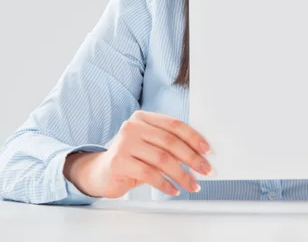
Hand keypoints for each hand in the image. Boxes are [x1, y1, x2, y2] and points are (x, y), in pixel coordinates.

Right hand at [63, 110, 213, 197]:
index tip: (206, 150)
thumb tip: (198, 155)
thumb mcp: (150, 147)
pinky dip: (165, 184)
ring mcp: (125, 142)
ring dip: (181, 174)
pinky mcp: (119, 160)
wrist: (100, 173)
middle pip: (170, 141)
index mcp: (144, 117)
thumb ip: (168, 145)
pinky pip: (149, 174)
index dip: (193, 137)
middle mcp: (133, 126)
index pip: (174, 124)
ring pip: (162, 159)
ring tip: (192, 184)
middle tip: (205, 169)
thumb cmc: (131, 159)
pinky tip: (173, 190)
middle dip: (192, 158)